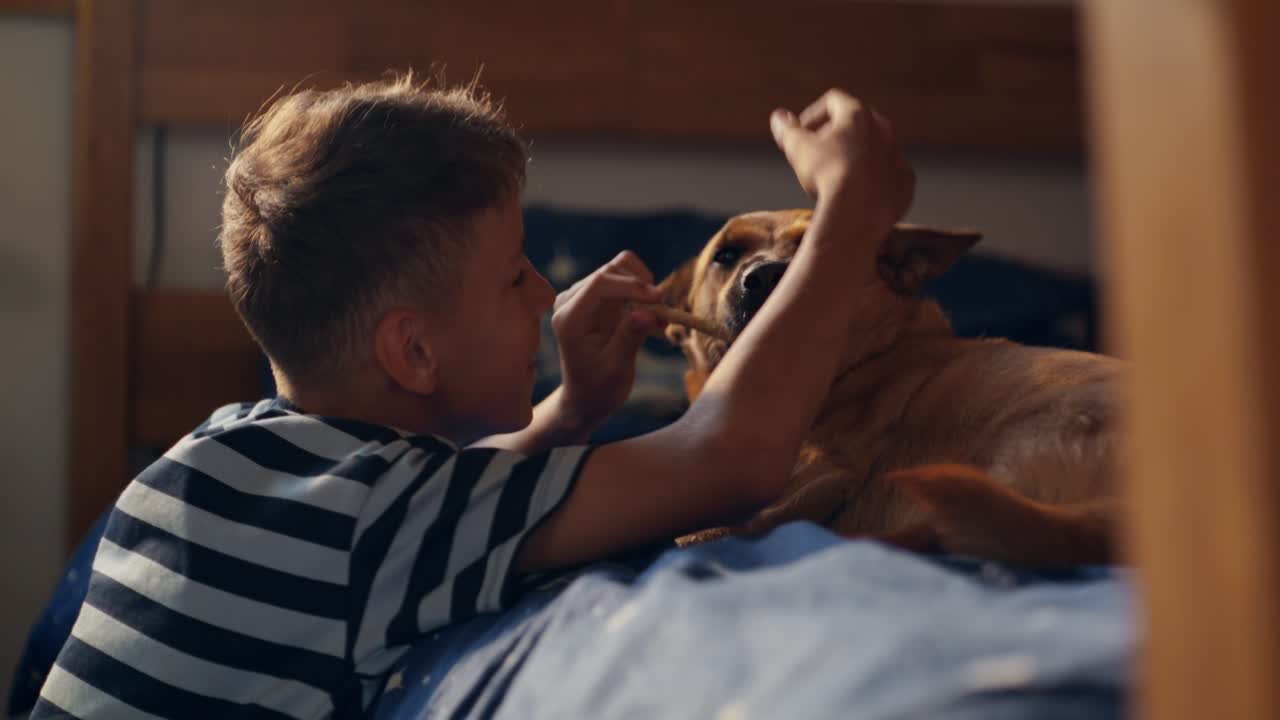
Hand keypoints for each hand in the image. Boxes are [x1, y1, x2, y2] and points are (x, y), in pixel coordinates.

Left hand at [551, 251, 663, 434]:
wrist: (587, 396)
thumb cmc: (598, 388)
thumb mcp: (616, 369)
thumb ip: (629, 338)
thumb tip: (649, 313)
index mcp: (570, 318)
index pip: (600, 284)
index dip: (632, 286)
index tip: (659, 299)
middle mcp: (572, 301)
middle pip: (612, 271)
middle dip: (641, 288)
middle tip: (663, 314)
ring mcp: (584, 296)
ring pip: (620, 269)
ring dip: (644, 288)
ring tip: (658, 317)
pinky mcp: (598, 297)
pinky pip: (625, 279)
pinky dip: (643, 292)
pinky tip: (652, 318)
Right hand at [770, 89, 914, 238]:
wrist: (859, 211)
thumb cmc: (827, 174)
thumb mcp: (797, 148)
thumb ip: (787, 130)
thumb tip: (778, 117)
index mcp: (857, 114)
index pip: (833, 102)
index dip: (813, 115)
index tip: (801, 134)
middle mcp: (883, 129)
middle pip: (857, 124)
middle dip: (836, 136)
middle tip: (817, 155)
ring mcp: (898, 156)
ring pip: (875, 150)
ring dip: (856, 158)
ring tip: (836, 177)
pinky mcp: (905, 182)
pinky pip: (889, 176)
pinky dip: (874, 181)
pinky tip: (858, 195)